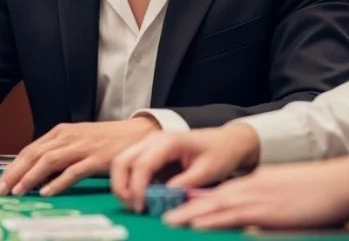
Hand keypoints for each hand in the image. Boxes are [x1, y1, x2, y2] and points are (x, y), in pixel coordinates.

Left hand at [0, 118, 159, 197]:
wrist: (137, 134)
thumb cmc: (106, 141)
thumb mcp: (77, 141)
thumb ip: (58, 152)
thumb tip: (34, 172)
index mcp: (61, 132)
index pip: (30, 149)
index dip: (13, 166)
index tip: (0, 182)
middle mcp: (69, 136)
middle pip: (35, 154)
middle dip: (15, 172)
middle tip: (2, 190)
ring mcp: (83, 147)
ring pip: (49, 161)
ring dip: (31, 177)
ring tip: (19, 192)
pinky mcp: (97, 158)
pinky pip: (73, 171)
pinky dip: (58, 182)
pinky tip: (47, 192)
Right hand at [112, 123, 258, 212]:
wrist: (226, 142)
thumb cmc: (219, 154)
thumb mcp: (206, 172)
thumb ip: (184, 184)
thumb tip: (163, 197)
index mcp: (168, 142)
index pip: (142, 165)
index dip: (137, 188)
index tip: (141, 207)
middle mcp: (153, 140)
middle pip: (122, 160)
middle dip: (122, 187)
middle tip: (133, 207)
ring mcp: (149, 144)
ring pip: (122, 162)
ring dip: (123, 185)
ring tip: (136, 205)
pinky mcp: (150, 152)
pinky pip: (131, 165)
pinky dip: (130, 182)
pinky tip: (142, 197)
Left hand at [162, 158, 348, 229]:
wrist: (340, 182)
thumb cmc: (318, 194)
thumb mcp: (285, 198)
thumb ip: (266, 207)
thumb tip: (253, 222)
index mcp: (254, 185)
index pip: (219, 194)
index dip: (196, 202)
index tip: (176, 209)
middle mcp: (250, 188)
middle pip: (210, 198)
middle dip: (185, 207)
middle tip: (161, 214)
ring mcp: (257, 197)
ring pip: (215, 205)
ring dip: (190, 213)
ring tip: (168, 220)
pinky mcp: (267, 210)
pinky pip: (233, 215)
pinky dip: (212, 219)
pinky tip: (197, 223)